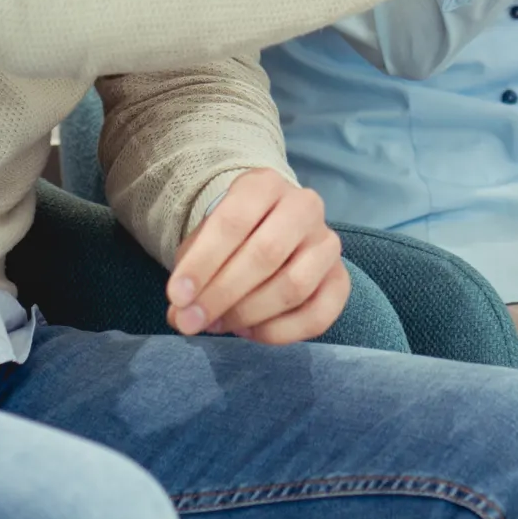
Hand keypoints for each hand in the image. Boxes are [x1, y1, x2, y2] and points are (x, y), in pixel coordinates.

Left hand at [165, 169, 348, 344]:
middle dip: (223, 294)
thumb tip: (183, 315)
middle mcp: (304, 206)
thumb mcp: (204, 241)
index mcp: (265, 185)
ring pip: (295, 285)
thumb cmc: (231, 236)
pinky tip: (251, 331)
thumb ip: (191, 274)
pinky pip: (318, 314)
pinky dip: (280, 332)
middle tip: (192, 322)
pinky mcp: (340, 278)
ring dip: (250, 313)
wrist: (270, 227)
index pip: (234, 220)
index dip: (203, 262)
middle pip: (267, 253)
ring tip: (221, 324)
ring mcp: (327, 242)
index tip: (177, 297)